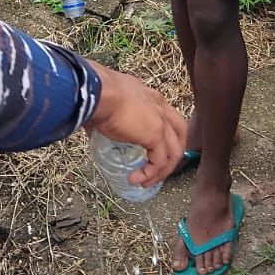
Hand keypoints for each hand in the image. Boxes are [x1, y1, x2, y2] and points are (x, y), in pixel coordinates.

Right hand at [84, 61, 188, 188]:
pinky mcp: (156, 134)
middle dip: (172, 154)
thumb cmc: (95, 93)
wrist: (97, 93)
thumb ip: (107, 115)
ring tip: (146, 182)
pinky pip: (160, 161)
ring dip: (162, 170)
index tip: (149, 151)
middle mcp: (160, 106)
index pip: (166, 117)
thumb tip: (95, 128)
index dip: (163, 136)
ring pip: (174, 151)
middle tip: (157, 170)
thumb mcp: (107, 103)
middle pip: (180, 134)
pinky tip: (136, 179)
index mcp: (149, 96)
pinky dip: (150, 173)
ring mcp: (161, 120)